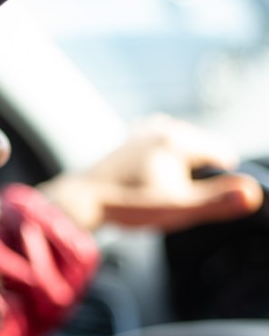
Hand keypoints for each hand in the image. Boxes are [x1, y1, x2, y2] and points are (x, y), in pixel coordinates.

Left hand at [38, 114, 262, 231]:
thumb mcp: (177, 208)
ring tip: (150, 191)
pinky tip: (141, 182)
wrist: (83, 200)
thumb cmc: (128, 205)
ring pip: (179, 153)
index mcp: (179, 139)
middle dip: (191, 178)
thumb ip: (216, 201)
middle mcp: (163, 128)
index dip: (214, 182)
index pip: (223, 155)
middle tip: (164, 198)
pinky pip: (160, 153)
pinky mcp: (132, 139)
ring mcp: (145, 131)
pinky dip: (158, 167)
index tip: (190, 198)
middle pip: (200, 154)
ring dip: (174, 173)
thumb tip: (253, 194)